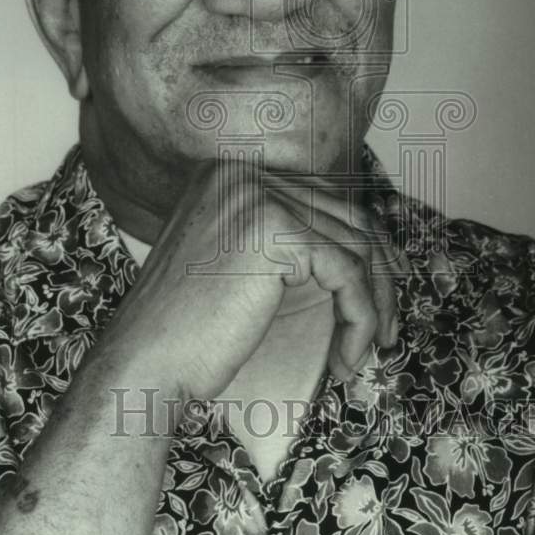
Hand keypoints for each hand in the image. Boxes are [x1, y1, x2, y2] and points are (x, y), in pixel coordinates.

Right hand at [101, 159, 404, 402]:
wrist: (146, 362)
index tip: (383, 288)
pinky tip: (347, 358)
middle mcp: (241, 172)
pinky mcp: (273, 230)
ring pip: (354, 245)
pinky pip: (347, 272)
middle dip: (380, 274)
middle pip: (346, 214)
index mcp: (229, 173)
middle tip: (389, 326)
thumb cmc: (189, 328)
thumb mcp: (239, 264)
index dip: (363, 243)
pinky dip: (360, 319)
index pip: (322, 197)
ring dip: (373, 304)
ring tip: (367, 349)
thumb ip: (284, 239)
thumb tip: (362, 244)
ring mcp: (256, 195)